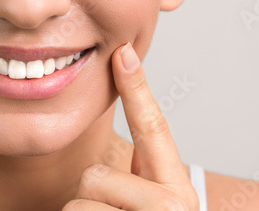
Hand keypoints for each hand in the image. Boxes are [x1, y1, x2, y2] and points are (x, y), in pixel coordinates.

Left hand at [63, 43, 199, 209]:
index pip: (153, 129)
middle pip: (96, 176)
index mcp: (177, 189)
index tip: (123, 54)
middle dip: (91, 198)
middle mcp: (173, 204)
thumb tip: (125, 153)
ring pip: (81, 200)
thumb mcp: (153, 207)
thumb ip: (142, 180)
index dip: (136, 90)